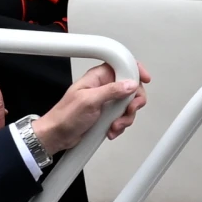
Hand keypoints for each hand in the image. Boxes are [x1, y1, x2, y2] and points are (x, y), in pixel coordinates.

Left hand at [35, 62, 151, 150]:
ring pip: (128, 104)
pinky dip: (120, 125)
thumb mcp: (89, 101)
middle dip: (132, 102)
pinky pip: (122, 116)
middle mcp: (104, 87)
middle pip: (131, 87)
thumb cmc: (65, 116)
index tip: (144, 79)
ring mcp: (106, 101)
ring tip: (115, 125)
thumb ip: (111, 91)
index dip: (135, 70)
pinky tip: (111, 129)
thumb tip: (130, 84)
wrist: (57, 135)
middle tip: (128, 110)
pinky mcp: (107, 114)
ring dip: (125, 117)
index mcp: (98, 77)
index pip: (122, 65)